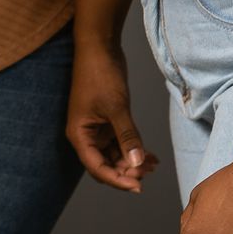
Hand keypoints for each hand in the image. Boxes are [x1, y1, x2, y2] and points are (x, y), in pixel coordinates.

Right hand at [67, 40, 159, 191]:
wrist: (98, 47)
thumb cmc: (100, 75)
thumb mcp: (117, 108)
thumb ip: (128, 138)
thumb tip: (137, 164)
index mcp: (79, 134)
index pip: (96, 168)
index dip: (117, 180)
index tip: (138, 186)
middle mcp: (85, 134)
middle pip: (104, 165)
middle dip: (126, 172)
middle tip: (148, 171)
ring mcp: (96, 128)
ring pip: (114, 155)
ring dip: (132, 162)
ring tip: (153, 163)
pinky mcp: (106, 120)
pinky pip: (119, 143)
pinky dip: (133, 149)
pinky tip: (150, 154)